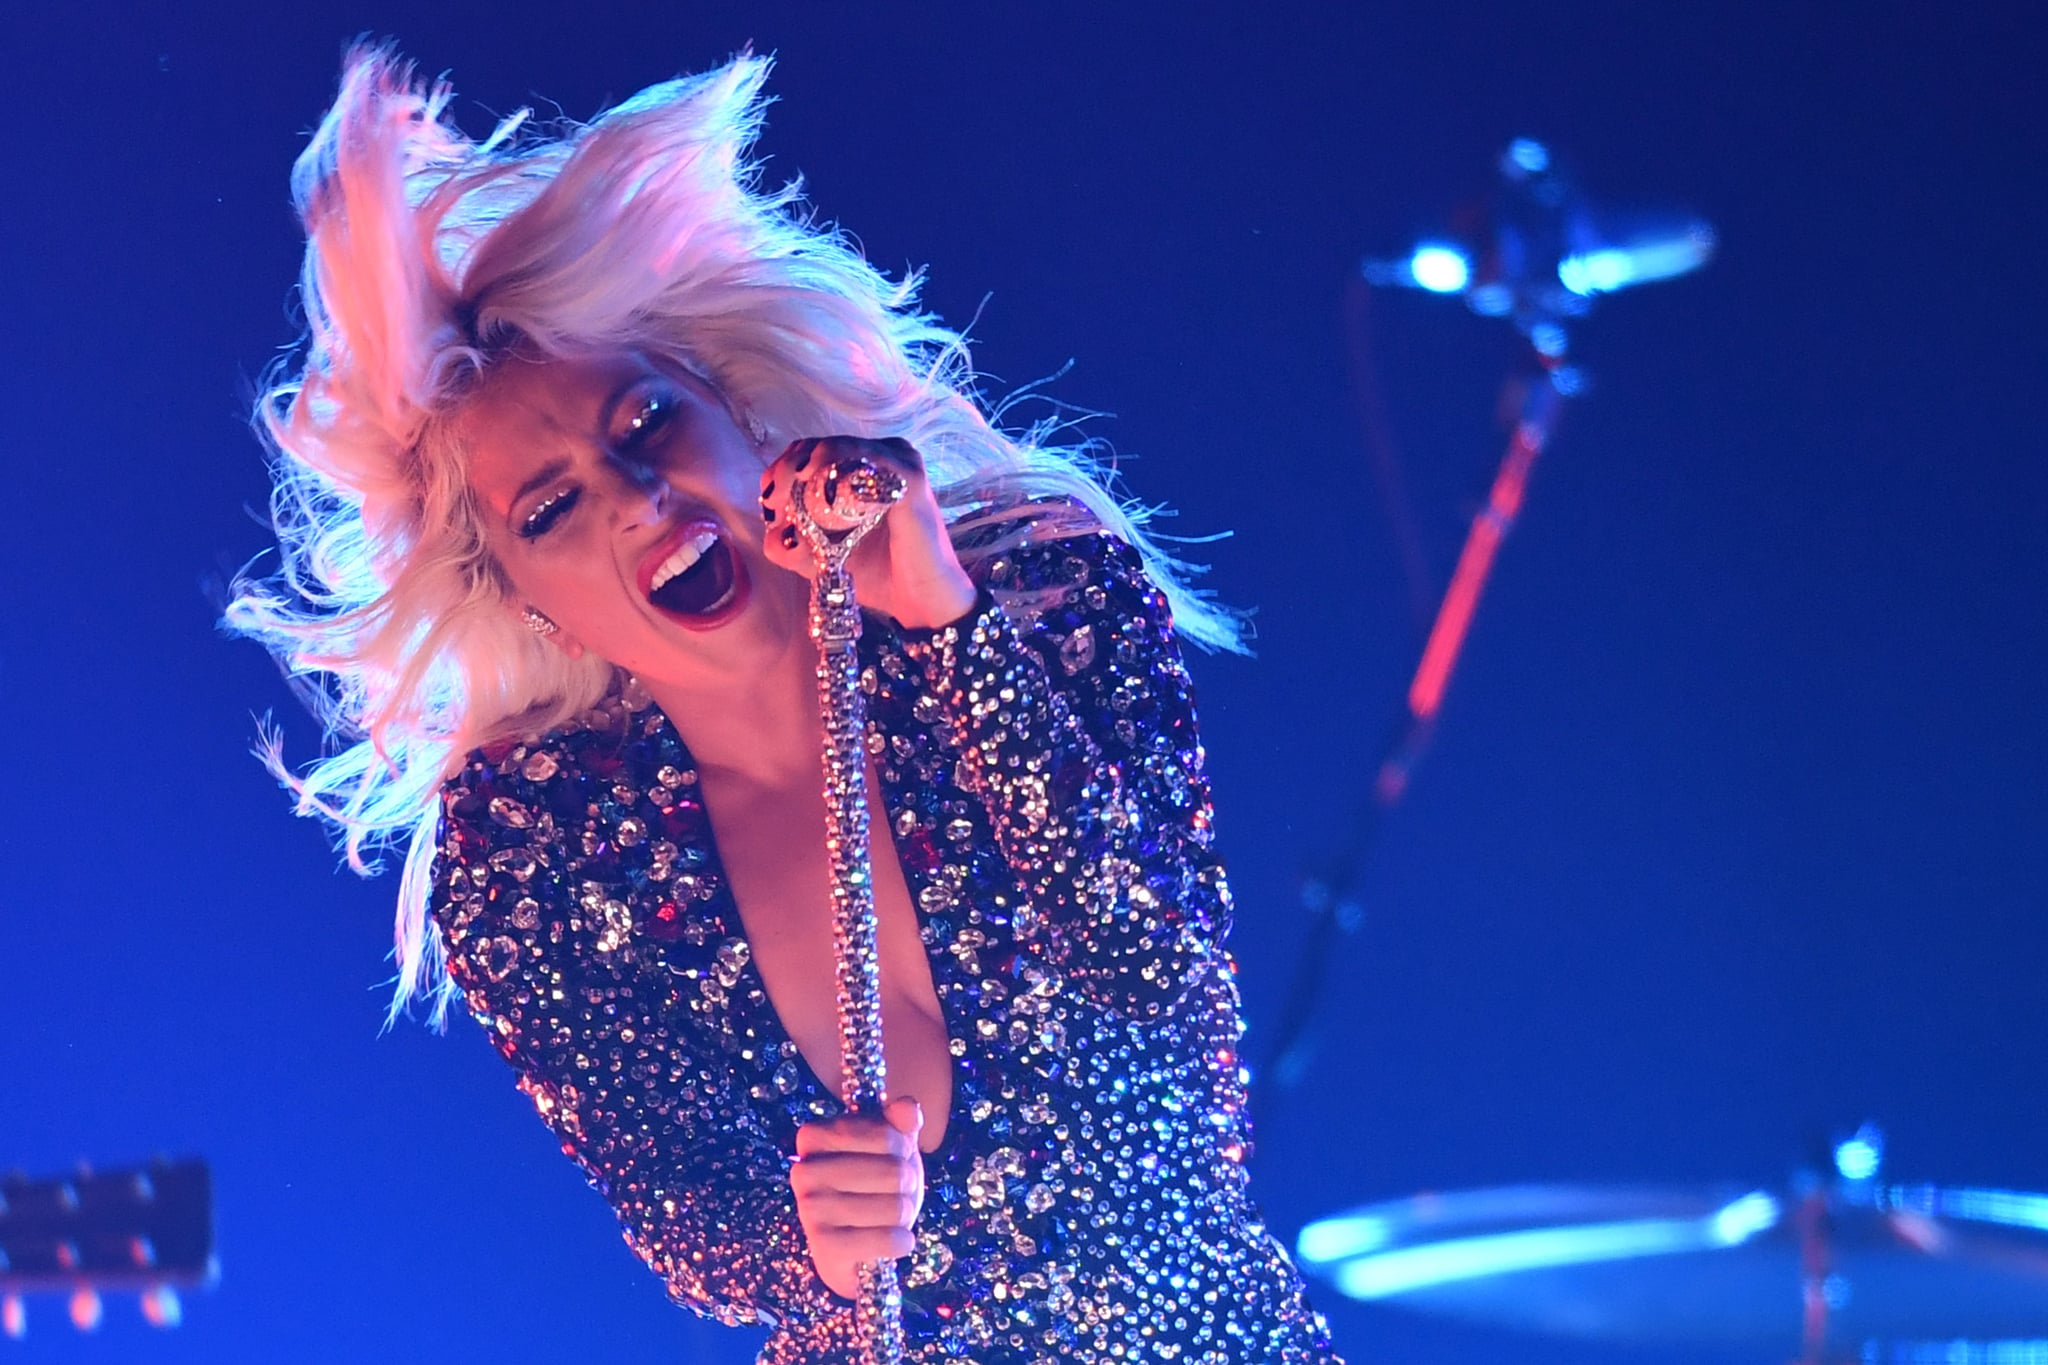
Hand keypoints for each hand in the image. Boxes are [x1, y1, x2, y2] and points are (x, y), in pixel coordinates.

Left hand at [760, 438, 976, 629]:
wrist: (918, 600)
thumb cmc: (875, 573)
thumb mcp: (818, 557)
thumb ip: (788, 542)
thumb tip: (771, 528)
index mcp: (862, 465)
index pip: (808, 450)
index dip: (781, 471)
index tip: (770, 505)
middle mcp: (883, 454)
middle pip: (817, 444)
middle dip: (787, 472)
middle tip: (775, 505)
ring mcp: (899, 462)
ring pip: (837, 448)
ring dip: (807, 476)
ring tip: (796, 508)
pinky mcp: (910, 478)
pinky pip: (866, 465)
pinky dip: (838, 483)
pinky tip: (828, 510)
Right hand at [790, 1096, 925, 1300]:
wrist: (857, 1244)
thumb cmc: (873, 1184)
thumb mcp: (889, 1144)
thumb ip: (900, 1121)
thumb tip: (908, 1108)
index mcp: (812, 1136)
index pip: (885, 1135)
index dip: (902, 1148)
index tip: (891, 1156)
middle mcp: (803, 1171)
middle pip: (894, 1173)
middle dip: (907, 1185)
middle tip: (894, 1192)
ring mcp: (810, 1210)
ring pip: (896, 1208)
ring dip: (905, 1214)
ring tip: (889, 1217)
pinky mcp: (824, 1248)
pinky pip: (887, 1239)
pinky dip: (902, 1242)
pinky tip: (895, 1241)